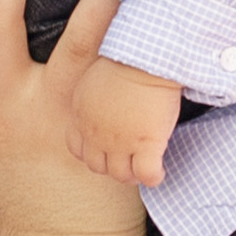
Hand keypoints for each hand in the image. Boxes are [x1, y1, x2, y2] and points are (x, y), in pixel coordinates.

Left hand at [69, 54, 181, 187]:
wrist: (144, 57)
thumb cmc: (125, 57)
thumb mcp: (95, 78)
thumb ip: (96, 97)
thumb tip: (110, 101)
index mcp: (82, 116)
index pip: (77, 148)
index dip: (92, 153)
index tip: (106, 149)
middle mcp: (97, 134)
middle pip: (97, 166)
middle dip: (111, 167)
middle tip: (127, 162)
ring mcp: (120, 143)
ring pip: (122, 175)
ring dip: (133, 175)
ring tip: (144, 170)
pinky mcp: (146, 145)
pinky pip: (147, 175)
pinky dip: (153, 178)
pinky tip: (159, 172)